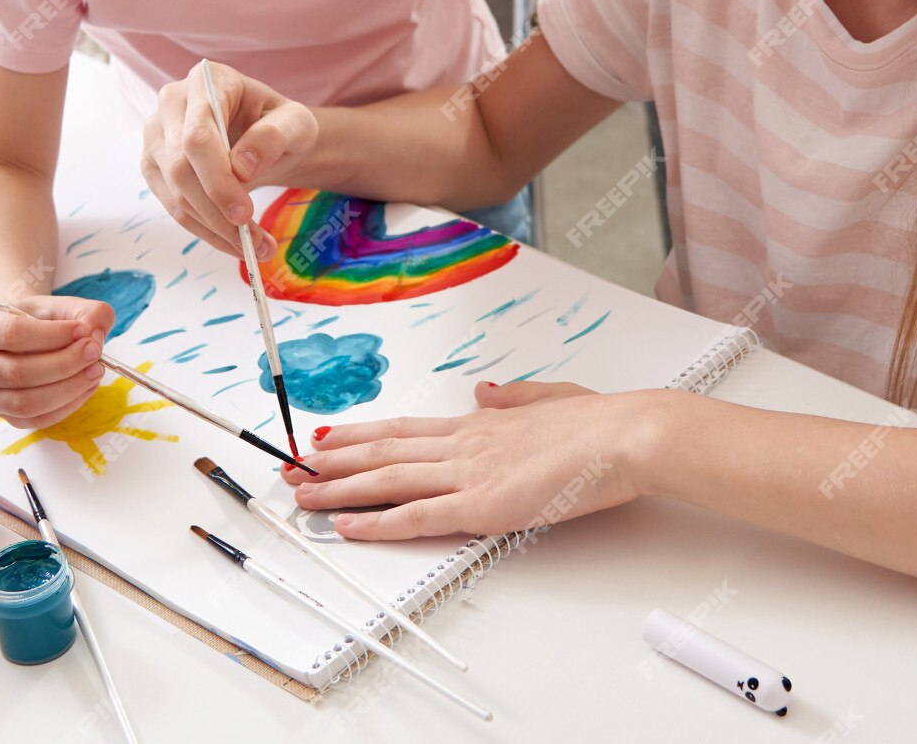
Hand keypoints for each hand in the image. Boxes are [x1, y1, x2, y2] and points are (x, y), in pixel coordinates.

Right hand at [0, 294, 113, 429]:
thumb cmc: (40, 321)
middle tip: (94, 352)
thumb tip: (94, 335)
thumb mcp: (62, 306)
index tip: (82, 331)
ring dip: (68, 388)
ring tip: (94, 371)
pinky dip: (68, 405)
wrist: (27, 338)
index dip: (52, 335)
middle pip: (17, 372)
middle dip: (64, 364)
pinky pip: (37, 420)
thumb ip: (86, 312)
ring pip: (26, 403)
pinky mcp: (5, 417)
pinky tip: (86, 386)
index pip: (12, 334)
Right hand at [142, 63, 317, 255]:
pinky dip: (204, 230)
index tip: (244, 212)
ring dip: (213, 228)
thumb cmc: (280, 125)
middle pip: (180, 167)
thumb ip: (274, 136)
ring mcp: (157, 135)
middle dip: (216, 210)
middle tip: (253, 240)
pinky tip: (233, 242)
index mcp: (206, 81)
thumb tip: (242, 166)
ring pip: (174, 192)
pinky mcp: (154, 165)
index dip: (217, 178)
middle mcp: (172, 102)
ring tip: (254, 247)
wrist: (266, 139)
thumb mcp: (296, 124)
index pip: (198, 135)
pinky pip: (173, 206)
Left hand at [275, 381, 659, 540]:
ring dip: (339, 489)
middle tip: (291, 467)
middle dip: (332, 461)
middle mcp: (464, 444)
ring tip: (302, 495)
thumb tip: (484, 391)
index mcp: (480, 423)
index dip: (361, 434)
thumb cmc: (599, 422)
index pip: (405, 429)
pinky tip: (348, 526)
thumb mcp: (550, 398)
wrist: (624, 435)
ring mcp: (468, 474)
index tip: (327, 437)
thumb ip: (514, 398)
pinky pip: (417, 517)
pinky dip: (377, 522)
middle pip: (383, 451)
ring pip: (387, 481)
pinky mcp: (481, 506)